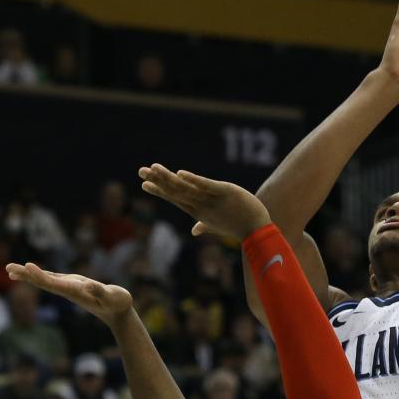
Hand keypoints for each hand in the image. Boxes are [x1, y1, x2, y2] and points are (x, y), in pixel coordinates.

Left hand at [6, 262, 132, 327]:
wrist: (117, 313)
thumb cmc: (117, 303)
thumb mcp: (112, 297)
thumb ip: (100, 292)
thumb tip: (89, 285)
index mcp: (75, 291)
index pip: (53, 283)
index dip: (40, 275)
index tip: (27, 266)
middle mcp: (67, 290)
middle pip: (42, 282)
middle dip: (26, 275)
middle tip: (8, 268)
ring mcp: (68, 288)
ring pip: (44, 280)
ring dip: (27, 275)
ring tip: (10, 270)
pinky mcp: (71, 285)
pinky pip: (51, 279)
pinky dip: (39, 274)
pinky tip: (31, 272)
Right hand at [139, 165, 271, 241]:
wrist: (258, 231)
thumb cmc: (238, 226)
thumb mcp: (217, 225)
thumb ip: (203, 225)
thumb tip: (194, 231)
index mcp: (198, 211)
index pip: (175, 198)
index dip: (160, 190)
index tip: (144, 183)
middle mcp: (201, 206)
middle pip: (175, 191)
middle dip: (158, 181)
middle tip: (140, 171)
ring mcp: (212, 200)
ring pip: (186, 187)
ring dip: (169, 177)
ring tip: (154, 168)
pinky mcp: (225, 192)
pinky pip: (206, 185)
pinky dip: (193, 180)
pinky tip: (180, 172)